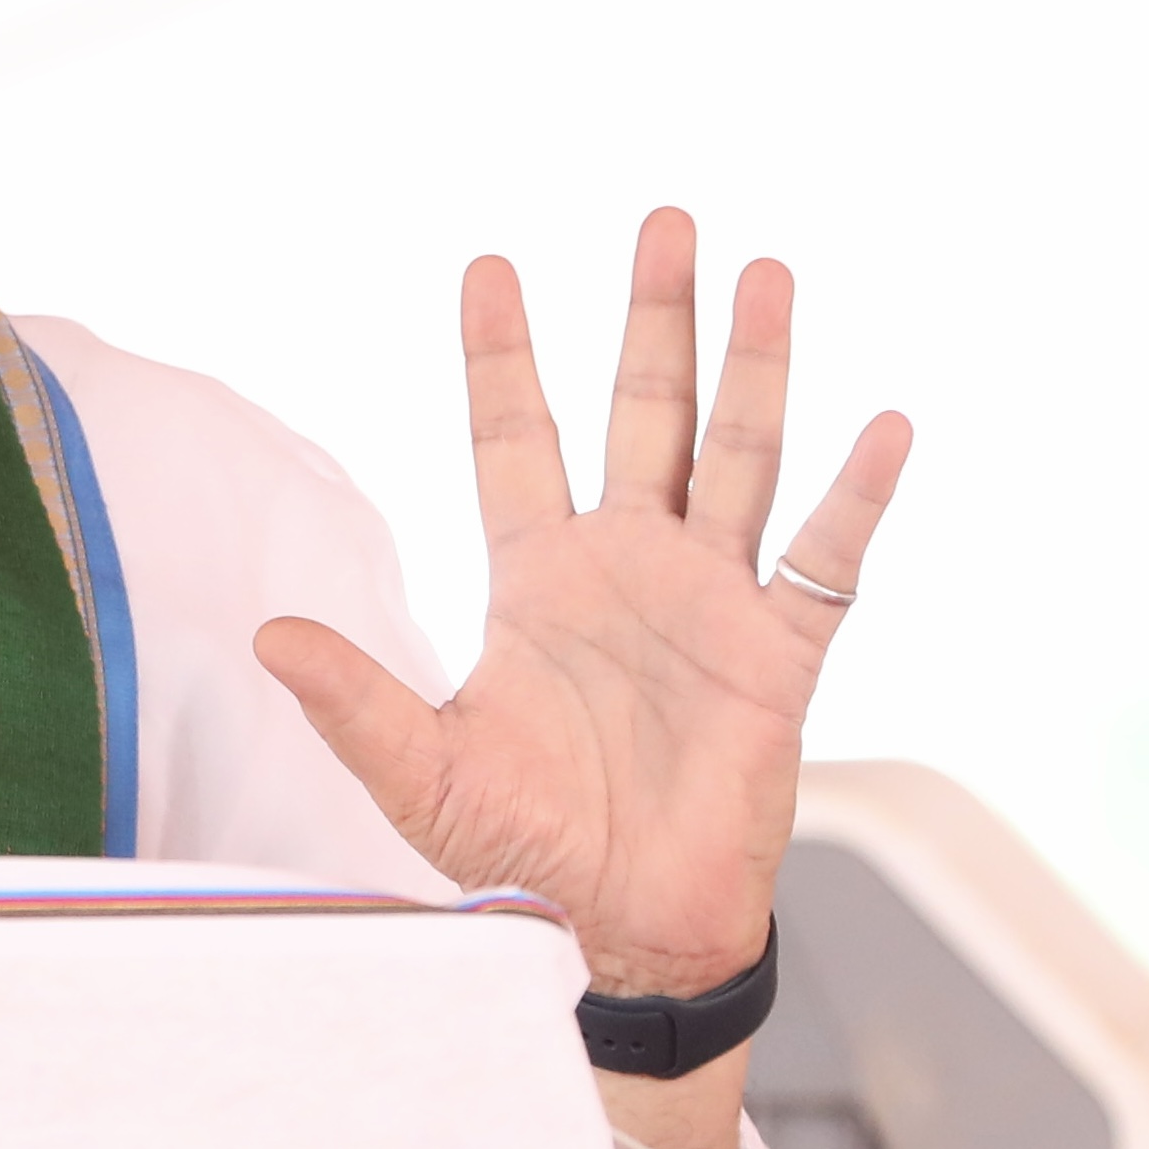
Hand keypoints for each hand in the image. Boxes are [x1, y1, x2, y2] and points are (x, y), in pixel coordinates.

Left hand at [257, 207, 909, 1028]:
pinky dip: (854, 495)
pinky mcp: (777, 658)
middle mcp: (628, 569)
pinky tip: (882, 423)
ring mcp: (710, 604)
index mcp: (536, 581)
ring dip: (756, 367)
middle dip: (654, 319)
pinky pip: (825, 562)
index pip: (514, 438)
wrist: (617, 929)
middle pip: (643, 415)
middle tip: (664, 219)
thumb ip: (352, 702)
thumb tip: (266, 638)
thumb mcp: (421, 770)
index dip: (502, 355)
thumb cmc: (522, 854)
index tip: (489, 263)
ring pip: (738, 457)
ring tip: (766, 271)